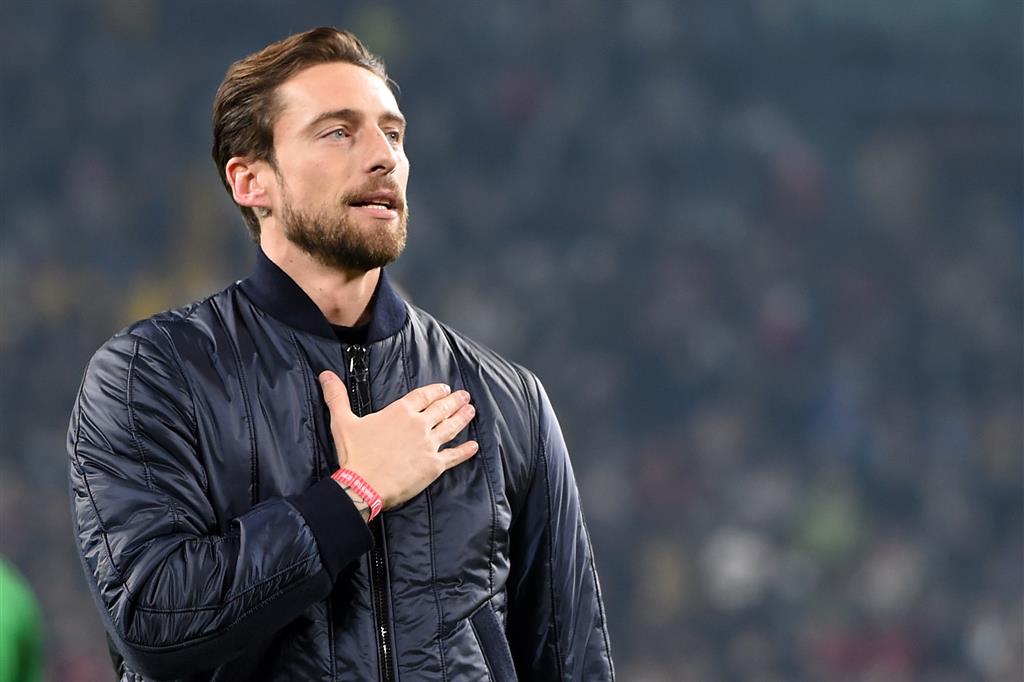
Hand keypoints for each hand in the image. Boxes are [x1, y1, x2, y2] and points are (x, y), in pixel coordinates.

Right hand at [319, 371, 478, 509]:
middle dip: (454, 401)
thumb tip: (325, 375)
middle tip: (464, 396)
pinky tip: (474, 446)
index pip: (423, 395)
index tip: (444, 388)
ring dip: (463, 418)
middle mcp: (419, 425)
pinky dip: (466, 451)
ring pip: (451, 427)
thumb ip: (336, 396)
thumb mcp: (342, 421)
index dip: (435, 391)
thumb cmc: (354, 454)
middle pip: (441, 409)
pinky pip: (454, 456)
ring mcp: (429, 445)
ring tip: (471, 410)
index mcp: (400, 412)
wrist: (363, 485)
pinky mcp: (434, 466)